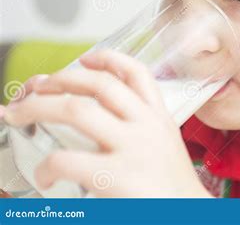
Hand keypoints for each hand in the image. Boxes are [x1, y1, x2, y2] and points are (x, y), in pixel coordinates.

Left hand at [2, 50, 211, 197]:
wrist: (191, 215)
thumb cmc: (174, 187)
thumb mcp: (165, 144)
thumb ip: (142, 127)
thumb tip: (100, 119)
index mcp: (159, 117)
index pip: (136, 73)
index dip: (108, 59)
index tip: (84, 58)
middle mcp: (147, 125)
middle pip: (99, 84)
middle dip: (60, 79)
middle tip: (36, 87)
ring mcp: (133, 148)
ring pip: (77, 110)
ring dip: (38, 107)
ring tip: (19, 114)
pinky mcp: (117, 177)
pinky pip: (68, 160)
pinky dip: (47, 166)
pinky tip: (44, 174)